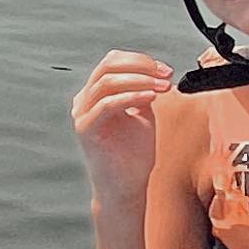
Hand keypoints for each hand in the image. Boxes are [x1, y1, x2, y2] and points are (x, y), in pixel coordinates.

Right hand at [71, 50, 174, 203]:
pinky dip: (132, 96)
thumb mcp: (142, 114)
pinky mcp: (86, 130)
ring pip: (107, 82)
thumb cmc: (133, 155)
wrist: (126, 188)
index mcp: (95, 95)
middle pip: (108, 66)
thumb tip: (154, 70)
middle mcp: (84, 101)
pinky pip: (107, 104)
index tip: (166, 70)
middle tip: (165, 75)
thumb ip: (142, 91)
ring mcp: (82, 115)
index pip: (112, 62)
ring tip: (162, 87)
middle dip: (141, 66)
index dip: (140, 60)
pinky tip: (151, 97)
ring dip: (140, 80)